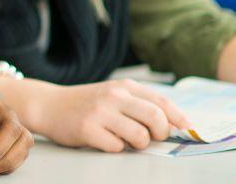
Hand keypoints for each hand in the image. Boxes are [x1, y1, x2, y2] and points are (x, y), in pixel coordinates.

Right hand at [34, 79, 189, 152]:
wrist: (48, 105)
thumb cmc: (87, 104)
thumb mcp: (113, 94)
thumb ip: (139, 104)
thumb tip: (173, 124)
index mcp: (124, 86)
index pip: (161, 102)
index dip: (179, 118)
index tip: (187, 129)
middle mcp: (113, 96)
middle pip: (156, 118)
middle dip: (161, 133)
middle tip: (153, 138)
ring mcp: (100, 112)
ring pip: (139, 136)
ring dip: (138, 144)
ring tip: (125, 139)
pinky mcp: (88, 129)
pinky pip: (117, 147)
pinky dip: (115, 148)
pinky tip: (104, 139)